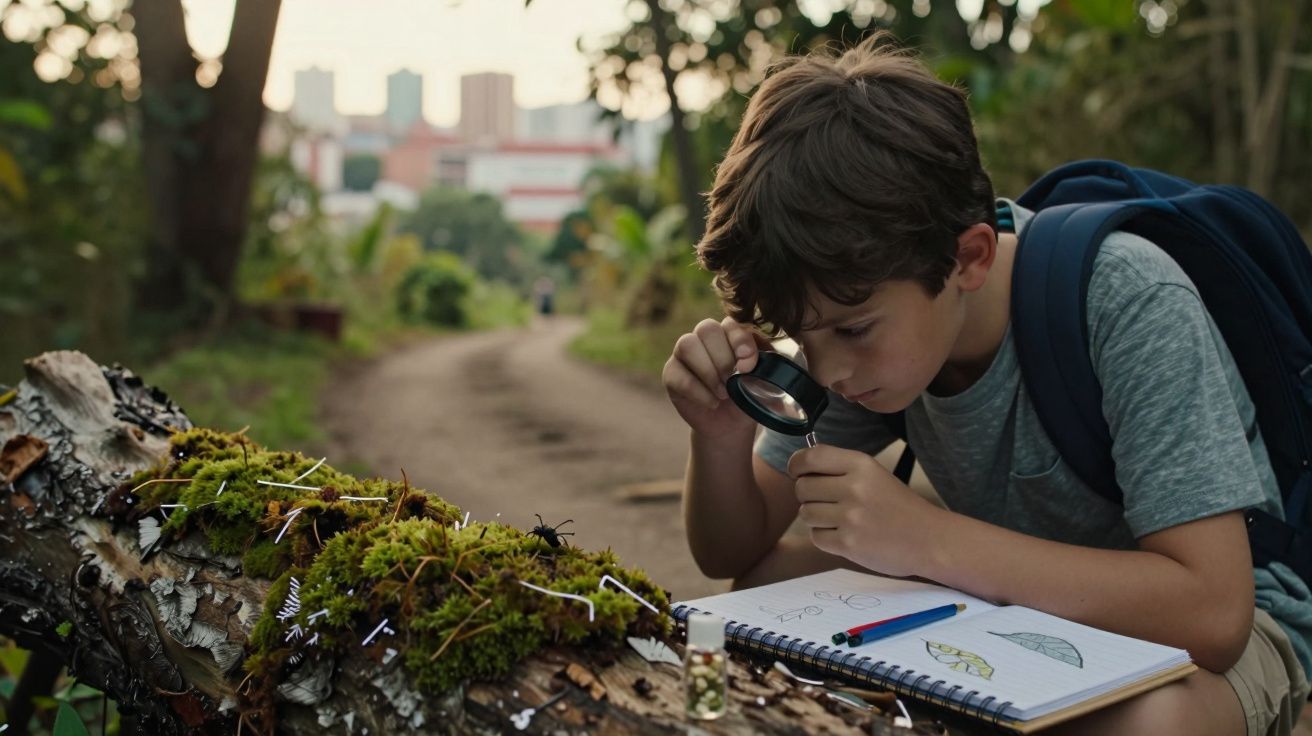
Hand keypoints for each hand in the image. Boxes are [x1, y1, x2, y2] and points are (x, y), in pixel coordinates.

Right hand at [663, 317, 769, 438]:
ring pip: (687, 345)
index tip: (747, 365)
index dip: (739, 341)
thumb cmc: (750, 395)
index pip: (731, 323)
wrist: (732, 423)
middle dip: (723, 358)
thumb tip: (760, 361)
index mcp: (730, 333)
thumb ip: (767, 365)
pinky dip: (698, 391)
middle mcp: (705, 338)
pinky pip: (677, 374)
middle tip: (733, 381)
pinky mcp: (671, 374)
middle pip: (706, 328)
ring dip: (708, 371)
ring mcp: (684, 354)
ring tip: (723, 393)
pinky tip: (712, 403)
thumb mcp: (766, 380)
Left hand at [788, 444, 945, 577]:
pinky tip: (844, 535)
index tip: (797, 472)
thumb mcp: (873, 474)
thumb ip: (840, 468)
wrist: (929, 539)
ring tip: (838, 519)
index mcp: (861, 465)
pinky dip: (824, 537)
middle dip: (807, 495)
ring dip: (815, 517)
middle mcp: (854, 488)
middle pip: (802, 488)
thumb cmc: (898, 505)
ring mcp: (850, 518)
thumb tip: (799, 467)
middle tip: (824, 501)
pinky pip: (816, 537)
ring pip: (806, 513)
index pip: (810, 457)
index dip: (796, 465)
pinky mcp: (848, 544)